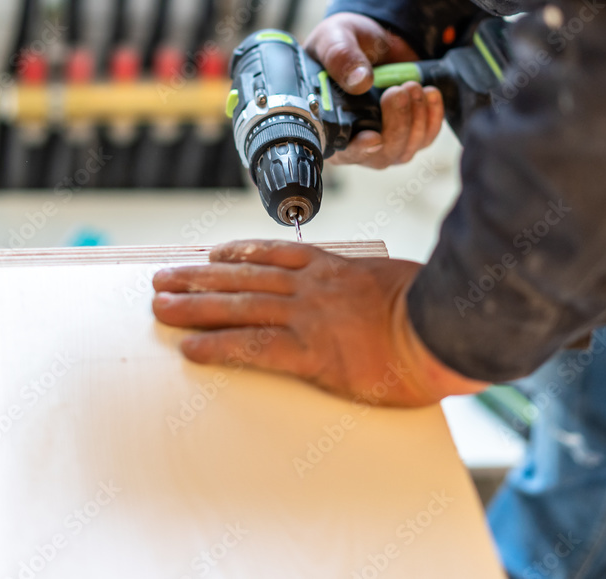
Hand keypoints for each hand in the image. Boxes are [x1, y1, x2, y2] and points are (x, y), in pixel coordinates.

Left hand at [152, 240, 487, 406]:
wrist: (444, 329)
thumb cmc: (431, 310)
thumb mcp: (398, 282)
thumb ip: (371, 285)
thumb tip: (370, 294)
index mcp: (333, 268)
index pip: (272, 256)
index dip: (235, 255)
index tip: (210, 255)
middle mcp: (311, 286)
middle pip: (241, 278)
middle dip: (197, 278)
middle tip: (163, 279)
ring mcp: (307, 316)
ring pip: (237, 306)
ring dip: (193, 306)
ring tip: (161, 307)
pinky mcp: (309, 351)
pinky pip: (253, 347)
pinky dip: (219, 346)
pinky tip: (192, 348)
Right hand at [305, 13, 443, 168]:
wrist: (374, 40)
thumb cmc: (343, 44)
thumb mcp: (334, 38)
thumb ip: (340, 57)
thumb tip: (360, 81)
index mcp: (327, 125)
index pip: (341, 151)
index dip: (358, 150)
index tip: (373, 137)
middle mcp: (354, 140)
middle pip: (381, 155)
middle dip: (395, 125)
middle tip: (397, 91)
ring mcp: (385, 140)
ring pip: (405, 150)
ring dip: (415, 118)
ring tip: (412, 85)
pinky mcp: (409, 132)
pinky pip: (426, 137)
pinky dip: (432, 117)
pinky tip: (429, 93)